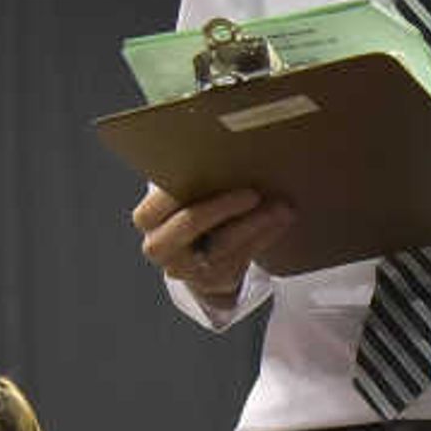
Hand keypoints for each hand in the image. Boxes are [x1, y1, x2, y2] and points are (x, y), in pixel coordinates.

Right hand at [133, 182, 301, 305]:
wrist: (199, 249)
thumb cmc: (195, 205)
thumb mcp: (186, 190)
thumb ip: (192, 176)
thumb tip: (225, 149)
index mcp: (148, 219)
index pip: (157, 205)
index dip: (180, 189)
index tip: (216, 171)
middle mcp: (160, 247)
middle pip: (190, 224)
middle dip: (225, 207)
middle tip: (254, 192)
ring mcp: (185, 269)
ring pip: (222, 246)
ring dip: (256, 225)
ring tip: (281, 207)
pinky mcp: (212, 281)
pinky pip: (240, 261)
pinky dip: (263, 238)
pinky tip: (280, 222)